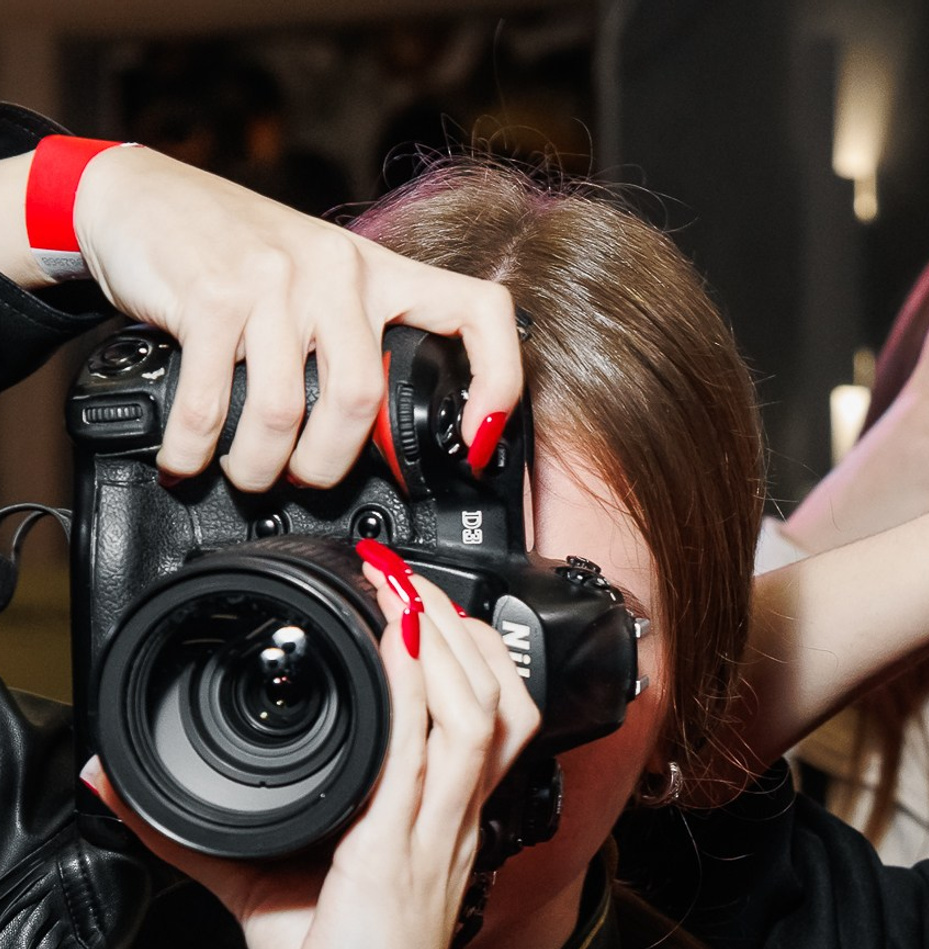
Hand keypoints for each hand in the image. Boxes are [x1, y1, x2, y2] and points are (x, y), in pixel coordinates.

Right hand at [17, 146, 519, 493]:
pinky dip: (197, 449)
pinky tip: (188, 462)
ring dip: (262, 466)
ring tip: (249, 474)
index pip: (479, 311)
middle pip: (360, 400)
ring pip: (288, 412)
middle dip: (329, 465)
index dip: (499, 382)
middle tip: (307, 482)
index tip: (476, 440)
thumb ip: (361, 339)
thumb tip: (394, 440)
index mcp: (379, 270)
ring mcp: (272, 279)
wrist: (139, 196)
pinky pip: (213, 402)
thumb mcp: (320, 280)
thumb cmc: (236, 251)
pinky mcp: (210, 295)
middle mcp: (335, 269)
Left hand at [91, 561, 538, 948]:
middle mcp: (450, 826)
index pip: (488, 728)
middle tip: (416, 582)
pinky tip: (395, 642)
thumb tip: (117, 783)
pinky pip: (426, 753)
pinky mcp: (402, 851)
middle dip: (469, 631)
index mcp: (438, 831)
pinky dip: (415, 687)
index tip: (421, 610)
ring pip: (484, 715)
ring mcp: (434, 836)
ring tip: (409, 594)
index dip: (471, 661)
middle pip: (505, 705)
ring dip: (450, 641)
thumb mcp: (259, 885)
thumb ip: (189, 831)